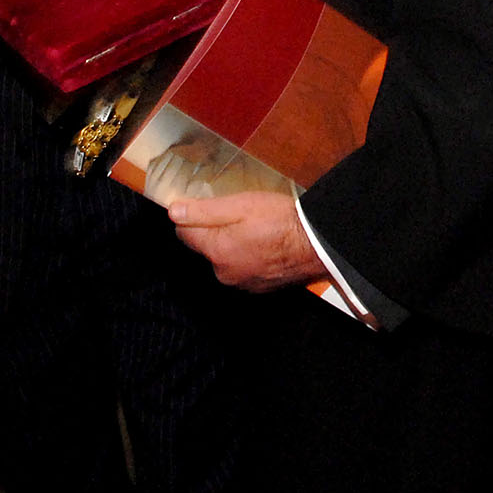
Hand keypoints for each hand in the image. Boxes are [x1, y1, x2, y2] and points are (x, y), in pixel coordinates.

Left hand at [167, 191, 321, 292]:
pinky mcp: (260, 287)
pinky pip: (244, 268)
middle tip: (238, 213)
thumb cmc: (281, 220)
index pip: (184, 233)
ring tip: (255, 227)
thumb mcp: (239, 205)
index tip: (207, 205)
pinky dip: (249, 256)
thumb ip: (203, 211)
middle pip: (205, 247)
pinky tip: (265, 243)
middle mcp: (225, 273)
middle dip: (215, 231)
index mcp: (217, 251)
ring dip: (233, 244)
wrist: (318, 244)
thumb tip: (173, 212)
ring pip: (225, 258)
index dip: (192, 216)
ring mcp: (243, 283)